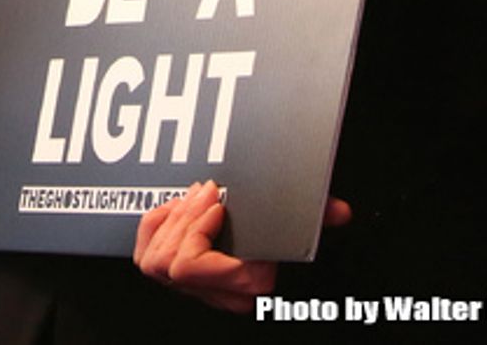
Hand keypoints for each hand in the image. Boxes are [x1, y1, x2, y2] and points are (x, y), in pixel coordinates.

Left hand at [133, 182, 350, 314]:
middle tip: (207, 189)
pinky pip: (146, 257)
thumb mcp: (297, 230)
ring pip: (155, 263)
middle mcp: (216, 297)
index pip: (191, 268)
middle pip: (170, 262)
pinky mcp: (173, 279)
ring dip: (172, 221)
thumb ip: (315, 218)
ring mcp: (192, 291)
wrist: (270, 269)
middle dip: (185, 217)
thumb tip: (341, 211)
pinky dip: (154, 228)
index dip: (196, 231)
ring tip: (195, 196)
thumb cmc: (285, 243)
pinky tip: (174, 207)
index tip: (219, 203)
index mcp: (245, 289)